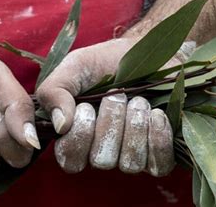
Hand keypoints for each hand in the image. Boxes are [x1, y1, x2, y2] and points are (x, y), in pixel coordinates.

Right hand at [36, 36, 189, 174]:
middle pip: (102, 161)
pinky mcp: (161, 154)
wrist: (149, 50)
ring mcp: (132, 155)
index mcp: (76, 136)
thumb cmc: (106, 61)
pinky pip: (158, 164)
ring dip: (134, 127)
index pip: (70, 160)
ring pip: (130, 164)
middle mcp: (102, 151)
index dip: (79, 136)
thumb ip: (54, 92)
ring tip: (138, 100)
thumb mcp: (73, 68)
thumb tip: (60, 126)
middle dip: (110, 124)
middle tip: (116, 95)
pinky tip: (156, 114)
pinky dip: (157, 138)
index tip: (86, 106)